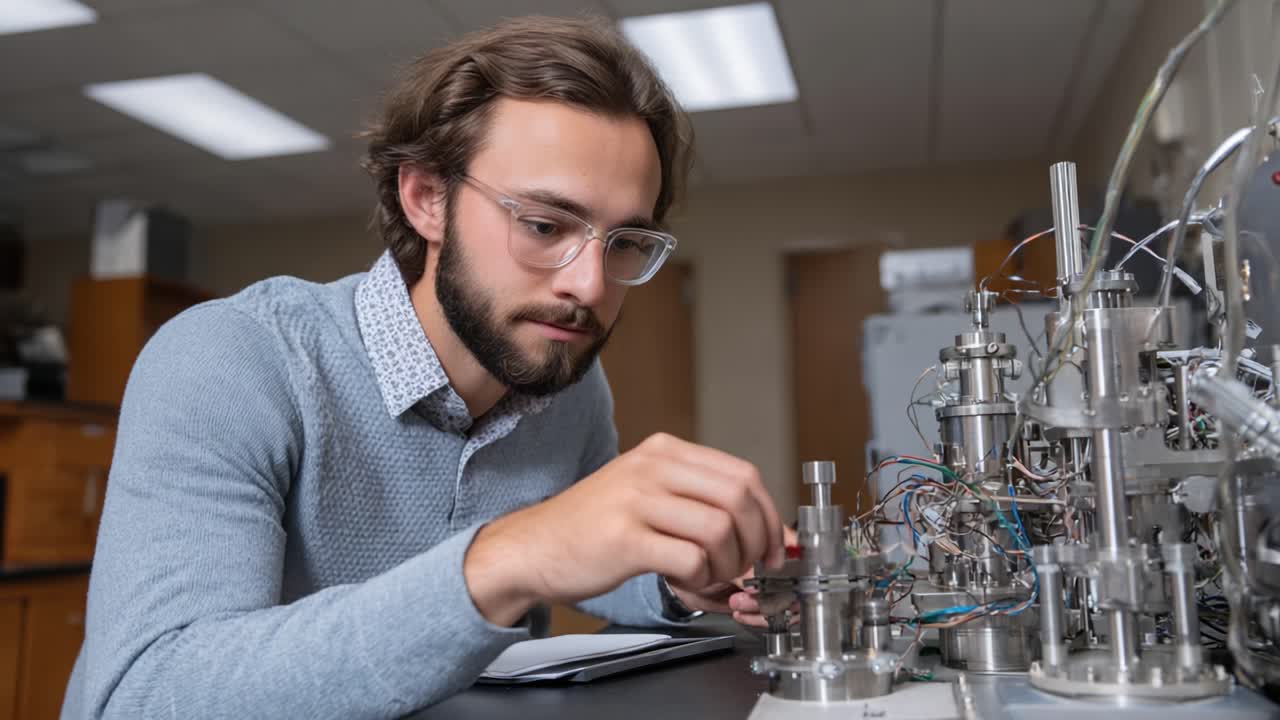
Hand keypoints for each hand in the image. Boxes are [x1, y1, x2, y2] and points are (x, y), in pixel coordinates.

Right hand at [464, 433, 785, 625]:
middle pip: (739, 497)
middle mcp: (651, 467)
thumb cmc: (593, 527)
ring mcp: (636, 500)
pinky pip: (690, 558)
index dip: (769, 515)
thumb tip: (771, 533)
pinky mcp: (624, 538)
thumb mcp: (648, 496)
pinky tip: (684, 581)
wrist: (531, 547)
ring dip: (729, 564)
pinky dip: (701, 578)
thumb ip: (702, 504)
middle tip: (751, 567)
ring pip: (720, 529)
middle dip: (757, 541)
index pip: (742, 474)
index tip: (774, 546)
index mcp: (663, 451)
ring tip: (711, 576)